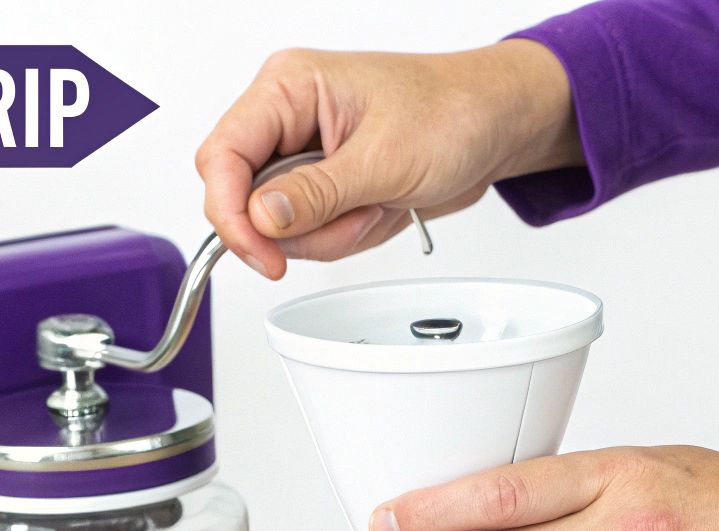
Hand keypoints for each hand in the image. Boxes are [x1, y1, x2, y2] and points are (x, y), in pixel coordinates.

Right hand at [195, 41, 579, 278]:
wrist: (496, 126)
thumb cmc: (453, 114)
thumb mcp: (385, 160)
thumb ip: (317, 194)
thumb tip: (261, 218)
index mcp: (289, 88)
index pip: (222, 156)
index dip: (231, 214)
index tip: (262, 254)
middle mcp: (288, 118)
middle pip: (244, 197)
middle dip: (300, 227)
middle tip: (353, 217)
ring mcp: (305, 155)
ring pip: (278, 224)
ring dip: (331, 233)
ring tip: (379, 205)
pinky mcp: (324, 184)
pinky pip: (309, 232)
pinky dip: (344, 236)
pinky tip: (379, 211)